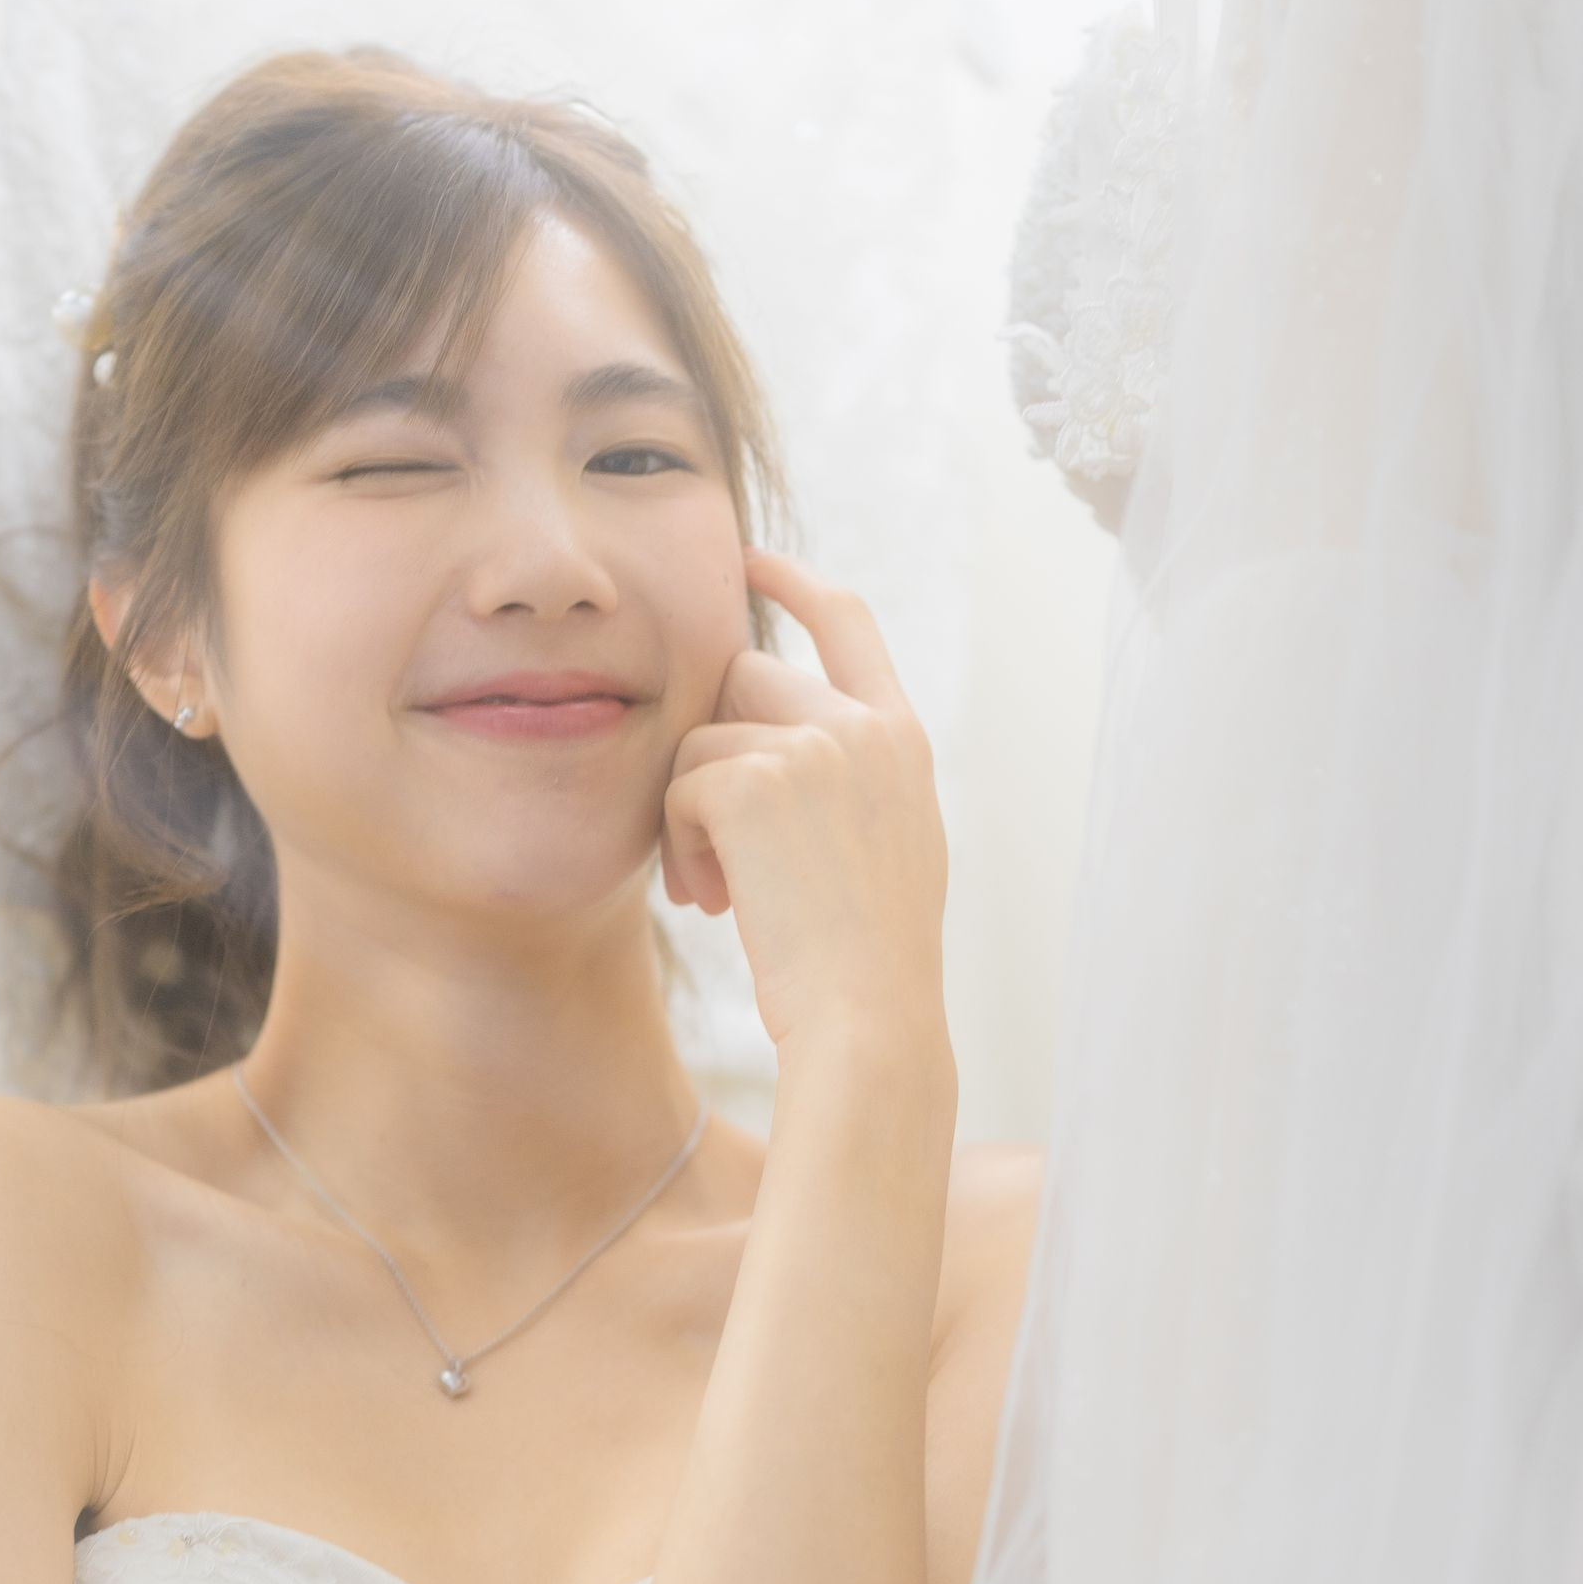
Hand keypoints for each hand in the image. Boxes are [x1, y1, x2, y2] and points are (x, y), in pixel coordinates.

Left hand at [659, 546, 950, 1076]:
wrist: (869, 1021)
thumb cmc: (867, 964)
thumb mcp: (887, 848)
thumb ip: (849, 778)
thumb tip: (767, 743)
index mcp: (902, 737)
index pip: (846, 619)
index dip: (792, 582)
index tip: (747, 562)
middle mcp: (863, 726)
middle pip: (744, 676)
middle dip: (711, 749)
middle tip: (715, 849)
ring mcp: (813, 747)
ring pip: (703, 738)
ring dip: (692, 816)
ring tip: (719, 895)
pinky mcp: (754, 780)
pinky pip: (680, 785)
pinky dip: (682, 845)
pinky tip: (714, 902)